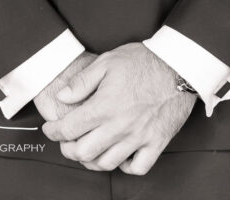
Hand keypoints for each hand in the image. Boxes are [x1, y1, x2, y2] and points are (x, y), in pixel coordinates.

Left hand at [42, 43, 196, 175]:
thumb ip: (82, 81)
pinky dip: (124, 167)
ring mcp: (139, 138)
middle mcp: (120, 126)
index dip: (54, 131)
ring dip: (92, 160)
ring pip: (107, 164)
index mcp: (105, 106)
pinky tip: (119, 155)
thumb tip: (63, 96)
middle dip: (68, 149)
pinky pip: (137, 168)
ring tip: (88, 150)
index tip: (51, 129)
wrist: (178, 65)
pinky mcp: (156, 143)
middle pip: (84, 152)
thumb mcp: (108, 61)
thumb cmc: (144, 61)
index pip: (70, 128)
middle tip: (66, 142)